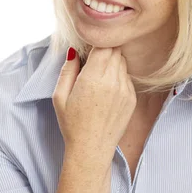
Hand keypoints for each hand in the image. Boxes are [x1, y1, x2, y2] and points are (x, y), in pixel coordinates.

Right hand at [52, 46, 136, 160]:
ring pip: (122, 63)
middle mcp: (113, 82)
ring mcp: (125, 90)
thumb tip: (74, 50)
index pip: (103, 46)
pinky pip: (127, 78)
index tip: (88, 50)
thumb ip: (67, 70)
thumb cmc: (72, 124)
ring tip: (98, 79)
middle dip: (105, 51)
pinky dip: (118, 77)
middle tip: (92, 63)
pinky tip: (107, 91)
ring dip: (112, 63)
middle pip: (115, 51)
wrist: (92, 148)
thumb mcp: (59, 97)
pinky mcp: (132, 99)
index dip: (96, 44)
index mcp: (93, 78)